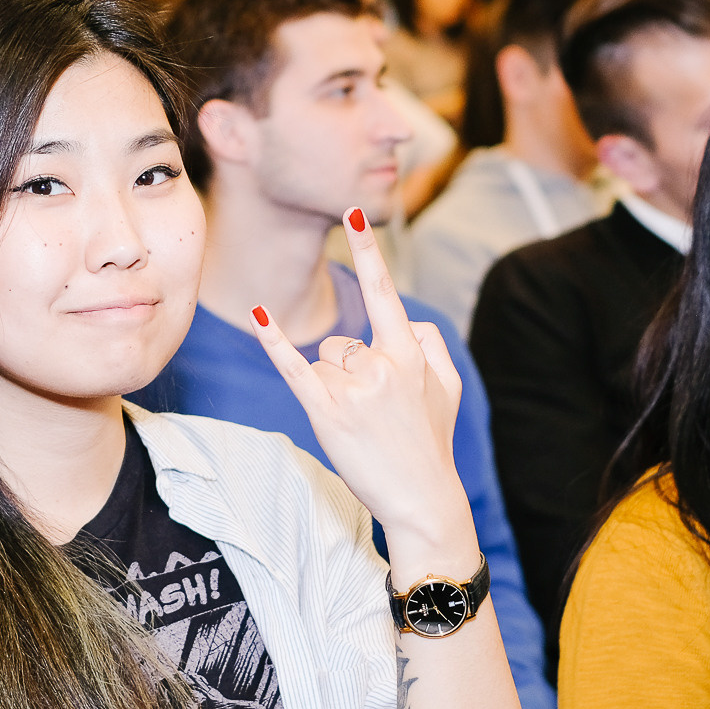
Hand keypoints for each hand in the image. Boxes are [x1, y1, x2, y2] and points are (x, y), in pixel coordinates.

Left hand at [250, 208, 468, 550]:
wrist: (422, 497)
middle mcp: (381, 364)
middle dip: (351, 369)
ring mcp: (353, 388)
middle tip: (375, 411)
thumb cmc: (431, 441)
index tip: (352, 210)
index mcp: (409, 352)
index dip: (367, 249)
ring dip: (335, 386)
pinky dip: (275, 342)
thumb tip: (402, 320)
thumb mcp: (448, 386)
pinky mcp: (326, 411)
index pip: (384, 291)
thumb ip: (429, 342)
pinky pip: (295, 366)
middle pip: (343, 341)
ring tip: (362, 423)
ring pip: (325, 361)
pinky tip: (260, 314)